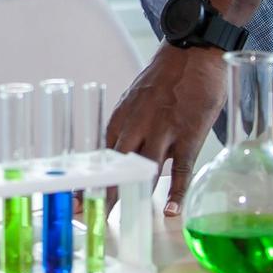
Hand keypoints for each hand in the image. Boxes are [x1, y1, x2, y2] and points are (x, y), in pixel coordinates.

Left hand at [107, 45, 226, 216]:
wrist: (192, 52)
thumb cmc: (166, 78)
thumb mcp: (138, 99)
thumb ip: (130, 126)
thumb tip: (124, 151)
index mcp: (121, 117)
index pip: (101, 154)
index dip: (91, 178)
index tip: (80, 199)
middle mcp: (137, 125)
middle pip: (116, 165)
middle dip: (103, 192)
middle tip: (92, 216)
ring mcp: (163, 131)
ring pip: (144, 169)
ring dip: (134, 195)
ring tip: (124, 220)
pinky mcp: (188, 135)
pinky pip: (181, 169)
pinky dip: (176, 191)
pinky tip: (171, 210)